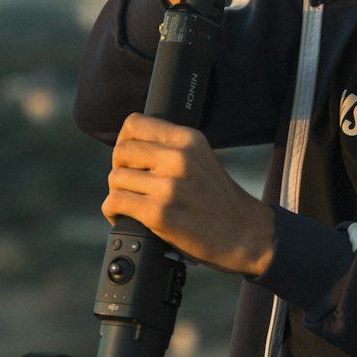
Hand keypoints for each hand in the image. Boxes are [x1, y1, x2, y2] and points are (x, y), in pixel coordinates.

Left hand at [103, 112, 276, 276]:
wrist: (243, 233)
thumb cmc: (219, 199)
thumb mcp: (201, 158)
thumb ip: (170, 148)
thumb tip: (127, 147)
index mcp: (188, 139)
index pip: (134, 123)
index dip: (125, 141)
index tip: (129, 158)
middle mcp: (178, 158)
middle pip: (121, 151)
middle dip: (120, 169)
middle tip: (131, 185)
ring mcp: (169, 186)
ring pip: (116, 178)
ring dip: (118, 193)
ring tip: (132, 204)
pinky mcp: (159, 213)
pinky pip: (115, 202)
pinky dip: (113, 211)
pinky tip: (124, 216)